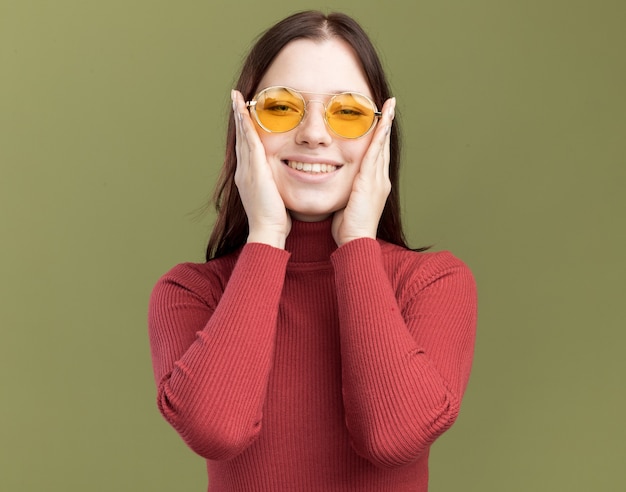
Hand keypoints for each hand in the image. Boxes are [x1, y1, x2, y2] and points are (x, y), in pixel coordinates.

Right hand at [231, 90, 291, 248]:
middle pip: (241, 138)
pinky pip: (249, 142)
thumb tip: (284, 184)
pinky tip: (245, 111)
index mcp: (249, 177)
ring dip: (240, 116)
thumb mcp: (275, 198)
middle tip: (235, 98)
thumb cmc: (275, 220)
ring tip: (237, 98)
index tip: (244, 114)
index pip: (247, 148)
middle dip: (239, 117)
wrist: (267, 232)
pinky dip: (246, 126)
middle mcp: (244, 171)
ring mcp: (246, 170)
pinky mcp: (254, 170)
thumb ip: (277, 187)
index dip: (245, 130)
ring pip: (243, 137)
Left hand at [332, 97, 395, 245]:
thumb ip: (346, 191)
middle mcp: (381, 180)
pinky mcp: (370, 181)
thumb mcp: (347, 204)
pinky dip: (379, 136)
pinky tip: (381, 122)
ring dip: (386, 124)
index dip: (380, 136)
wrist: (355, 242)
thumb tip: (336, 184)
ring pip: (382, 146)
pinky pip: (375, 153)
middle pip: (384, 146)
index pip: (377, 154)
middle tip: (390, 105)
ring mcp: (378, 180)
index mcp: (375, 185)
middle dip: (386, 124)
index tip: (382, 119)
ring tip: (389, 106)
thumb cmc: (348, 228)